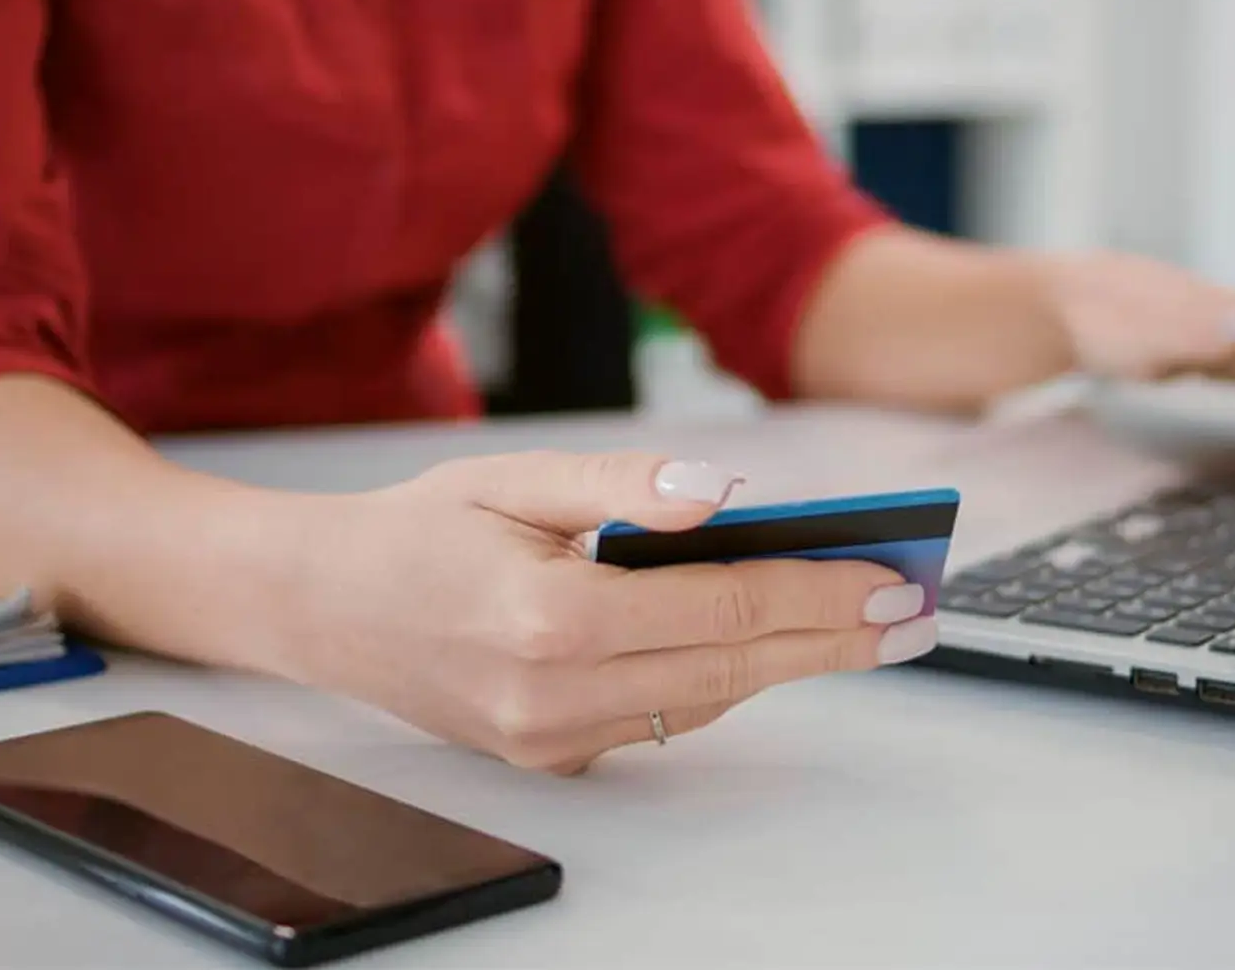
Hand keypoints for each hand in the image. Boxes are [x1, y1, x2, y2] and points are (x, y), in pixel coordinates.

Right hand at [280, 451, 936, 774]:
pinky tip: (768, 640)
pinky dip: (720, 675)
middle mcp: (551, 695)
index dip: (818, 592)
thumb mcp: (513, 478)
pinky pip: (663, 715)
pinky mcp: (547, 756)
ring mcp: (548, 739)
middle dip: (833, 637)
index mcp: (547, 617)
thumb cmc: (419, 529)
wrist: (321, 608)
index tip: (892, 579)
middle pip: (732, 664)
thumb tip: (726, 495)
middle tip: (912, 614)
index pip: (722, 606)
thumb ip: (623, 488)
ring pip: (705, 698)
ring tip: (861, 624)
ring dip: (788, 659)